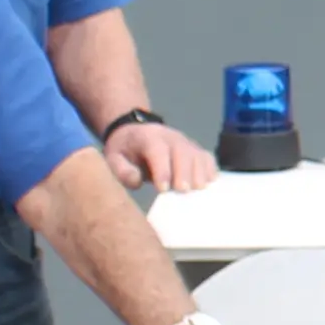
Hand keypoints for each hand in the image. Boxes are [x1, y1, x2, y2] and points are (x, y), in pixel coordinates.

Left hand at [102, 117, 217, 192]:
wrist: (135, 133)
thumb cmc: (125, 151)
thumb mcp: (113, 158)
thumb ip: (121, 170)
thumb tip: (137, 180)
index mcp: (148, 137)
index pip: (157, 151)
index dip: (162, 169)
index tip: (163, 189)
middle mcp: (170, 137)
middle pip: (182, 152)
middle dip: (184, 172)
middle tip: (183, 191)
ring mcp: (185, 142)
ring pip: (197, 154)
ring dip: (199, 172)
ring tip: (198, 189)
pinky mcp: (195, 149)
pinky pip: (206, 157)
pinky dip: (210, 169)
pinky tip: (210, 183)